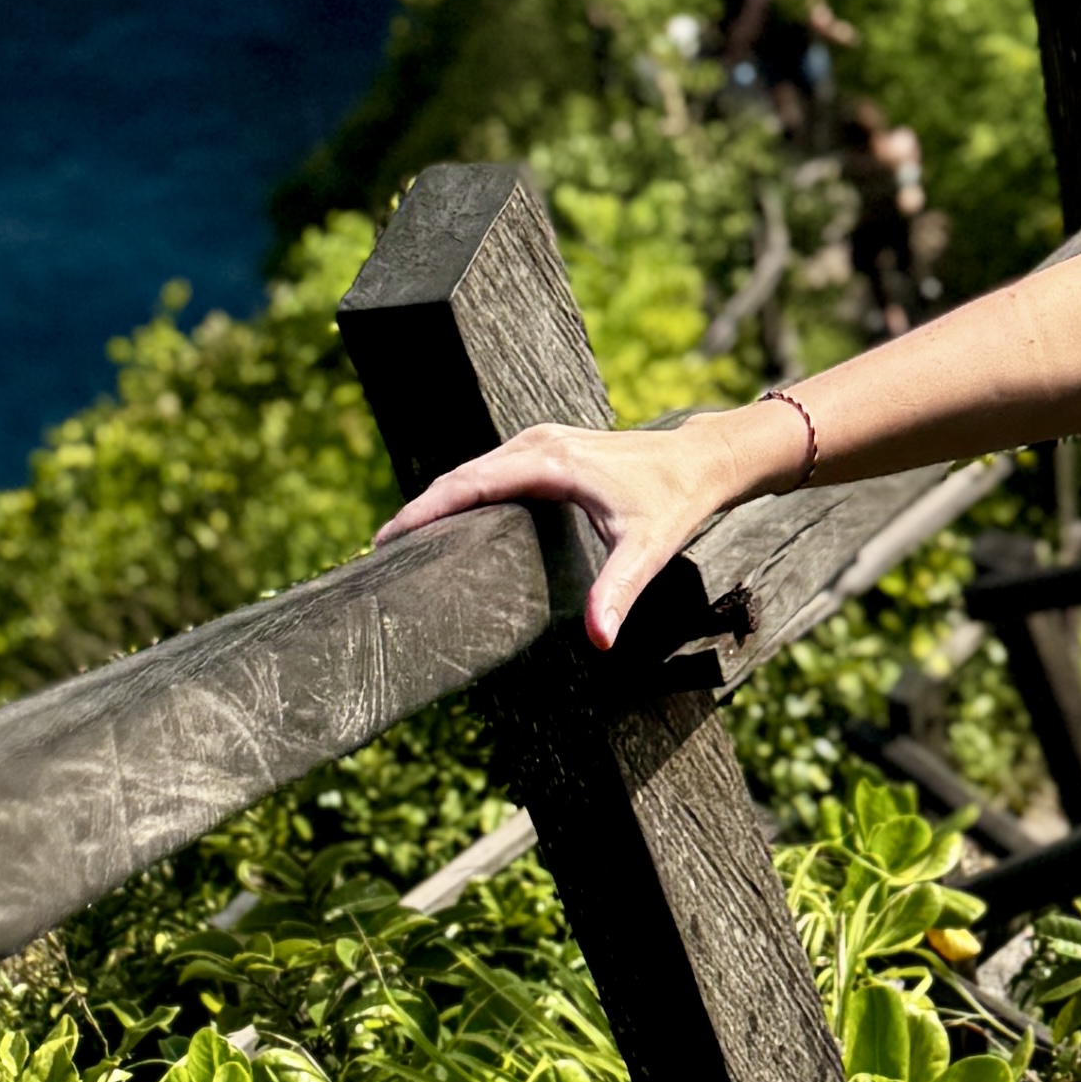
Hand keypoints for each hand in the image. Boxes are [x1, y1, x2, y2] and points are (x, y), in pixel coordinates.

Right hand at [377, 398, 790, 651]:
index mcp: (549, 460)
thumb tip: (598, 639)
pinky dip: (461, 494)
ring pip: (472, 472)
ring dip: (437, 502)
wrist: (701, 461)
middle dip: (419, 511)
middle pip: (461, 476)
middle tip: (379, 552)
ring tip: (399, 544)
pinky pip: (489, 471)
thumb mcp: (647, 548)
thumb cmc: (674, 502)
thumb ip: (618, 592)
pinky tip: (444, 525)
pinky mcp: (543, 450)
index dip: (425, 510)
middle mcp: (537, 444)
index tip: (387, 537)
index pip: (470, 483)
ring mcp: (539, 442)